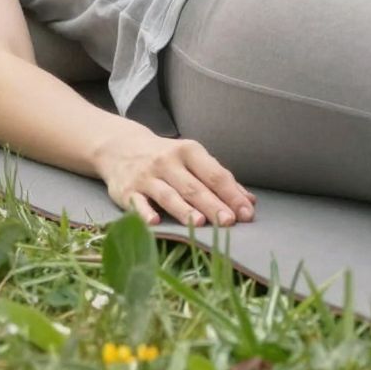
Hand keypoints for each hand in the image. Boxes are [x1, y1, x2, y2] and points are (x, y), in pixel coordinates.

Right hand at [96, 128, 255, 230]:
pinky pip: (137, 203)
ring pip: (168, 195)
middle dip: (213, 205)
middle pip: (194, 187)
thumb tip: (249, 201)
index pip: (215, 174)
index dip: (232, 194)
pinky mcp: (126, 191)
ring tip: (200, 222)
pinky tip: (155, 222)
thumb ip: (219, 179)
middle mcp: (168, 162)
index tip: (247, 213)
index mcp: (189, 151)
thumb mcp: (192, 159)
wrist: (121, 147)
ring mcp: (146, 176)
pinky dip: (145, 212)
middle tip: (229, 222)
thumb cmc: (167, 158)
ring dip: (184, 209)